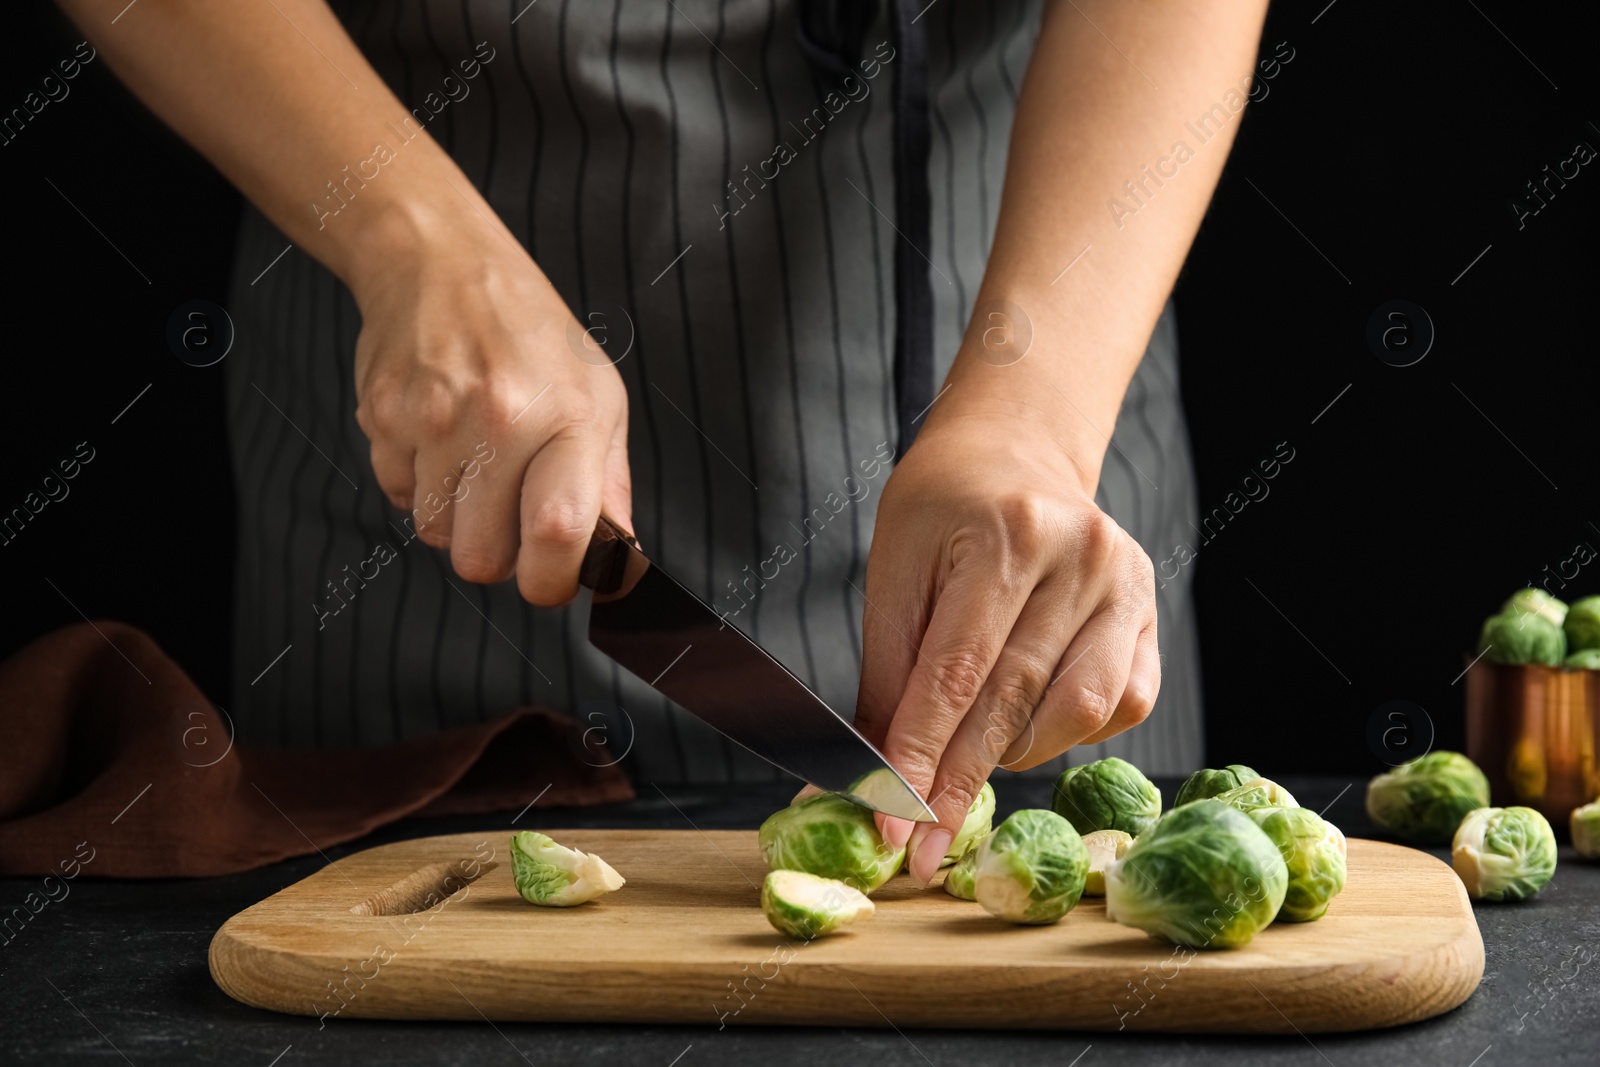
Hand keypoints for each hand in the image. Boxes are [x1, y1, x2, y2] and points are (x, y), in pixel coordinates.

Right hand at [349, 203, 631, 603]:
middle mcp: (501, 418)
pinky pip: (396, 493)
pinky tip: (436, 433)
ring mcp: (434, 417)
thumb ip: (609, 486)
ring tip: (471, 458)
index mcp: (569, 418)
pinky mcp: (382, 414)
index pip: (558, 533)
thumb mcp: (599, 397)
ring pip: (432, 532)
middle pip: (480, 557)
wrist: (441, 261)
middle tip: (507, 508)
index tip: (549, 580)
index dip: (551, 581)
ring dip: (452, 514)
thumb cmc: (532, 335)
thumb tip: (618, 561)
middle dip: (494, 550)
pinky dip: (415, 479)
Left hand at [853, 419, 1158, 885]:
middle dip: (958, 784)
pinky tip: (1027, 719)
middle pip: (1013, 700)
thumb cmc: (942, 508)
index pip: (957, 672)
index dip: (920, 756)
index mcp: (1006, 534)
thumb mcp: (895, 570)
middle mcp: (1082, 557)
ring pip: (1073, 714)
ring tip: (968, 750)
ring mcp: (1128, 587)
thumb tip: (860, 773)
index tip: (889, 822)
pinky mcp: (1151, 616)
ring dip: (1011, 755)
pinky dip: (1064, 732)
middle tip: (920, 849)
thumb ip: (886, 674)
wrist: (1015, 451)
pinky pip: (1117, 706)